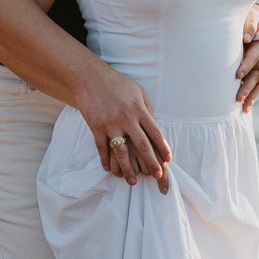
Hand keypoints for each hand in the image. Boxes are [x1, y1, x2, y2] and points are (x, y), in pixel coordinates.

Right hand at [80, 61, 170, 190]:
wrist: (90, 77)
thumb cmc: (117, 83)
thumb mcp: (138, 91)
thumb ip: (147, 108)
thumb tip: (154, 125)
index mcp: (139, 109)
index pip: (155, 132)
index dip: (163, 148)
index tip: (168, 160)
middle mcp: (127, 118)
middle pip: (142, 145)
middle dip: (151, 162)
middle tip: (157, 176)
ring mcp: (110, 124)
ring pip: (122, 152)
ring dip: (128, 168)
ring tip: (132, 181)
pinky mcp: (96, 127)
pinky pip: (102, 148)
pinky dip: (106, 161)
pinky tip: (109, 170)